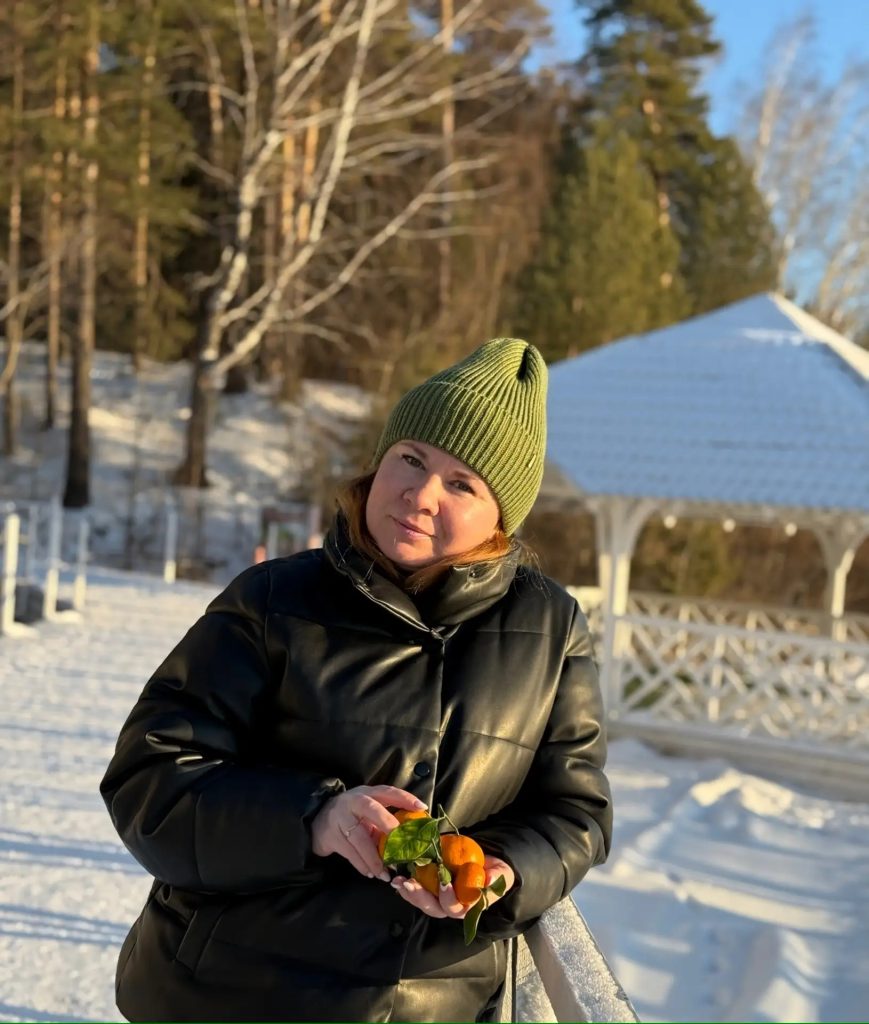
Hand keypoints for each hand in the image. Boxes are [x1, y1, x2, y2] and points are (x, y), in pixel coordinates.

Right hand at [311, 785, 427, 881]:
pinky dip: (362, 865)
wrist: (318, 821)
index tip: (422, 807)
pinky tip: (371, 873)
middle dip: (386, 822)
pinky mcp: (331, 836)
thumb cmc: (353, 817)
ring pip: (360, 838)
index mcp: (368, 794)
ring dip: (374, 858)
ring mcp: (340, 818)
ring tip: (385, 873)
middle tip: (398, 836)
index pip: (388, 792)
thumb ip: (384, 823)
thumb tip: (409, 842)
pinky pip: (349, 852)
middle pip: (371, 809)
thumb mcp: (368, 814)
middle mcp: (354, 802)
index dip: (404, 798)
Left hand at [391, 854, 514, 918]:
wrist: (488, 864)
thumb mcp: (501, 873)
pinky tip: (397, 875)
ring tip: (398, 880)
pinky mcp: (431, 889)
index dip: (448, 898)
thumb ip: (497, 877)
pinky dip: (406, 884)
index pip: (455, 908)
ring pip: (422, 902)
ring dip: (409, 892)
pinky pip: (416, 890)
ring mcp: (439, 899)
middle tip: (409, 883)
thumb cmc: (495, 872)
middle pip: (433, 908)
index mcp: (468, 907)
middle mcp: (451, 907)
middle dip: (420, 897)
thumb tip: (490, 879)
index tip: (444, 883)